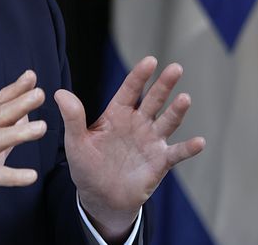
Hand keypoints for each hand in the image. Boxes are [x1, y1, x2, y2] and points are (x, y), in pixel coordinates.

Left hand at [54, 56, 205, 240]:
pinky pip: (176, 153)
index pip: (129, 90)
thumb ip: (72, 117)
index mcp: (117, 114)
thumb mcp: (75, 141)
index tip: (150, 60)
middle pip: (153, 100)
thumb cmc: (86, 165)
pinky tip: (199, 141)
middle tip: (175, 68)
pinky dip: (188, 148)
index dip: (139, 75)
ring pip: (167, 122)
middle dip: (164, 84)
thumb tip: (58, 93)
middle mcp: (137, 124)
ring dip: (177, 111)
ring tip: (185, 98)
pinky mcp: (159, 162)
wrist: (100, 197)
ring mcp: (150, 141)